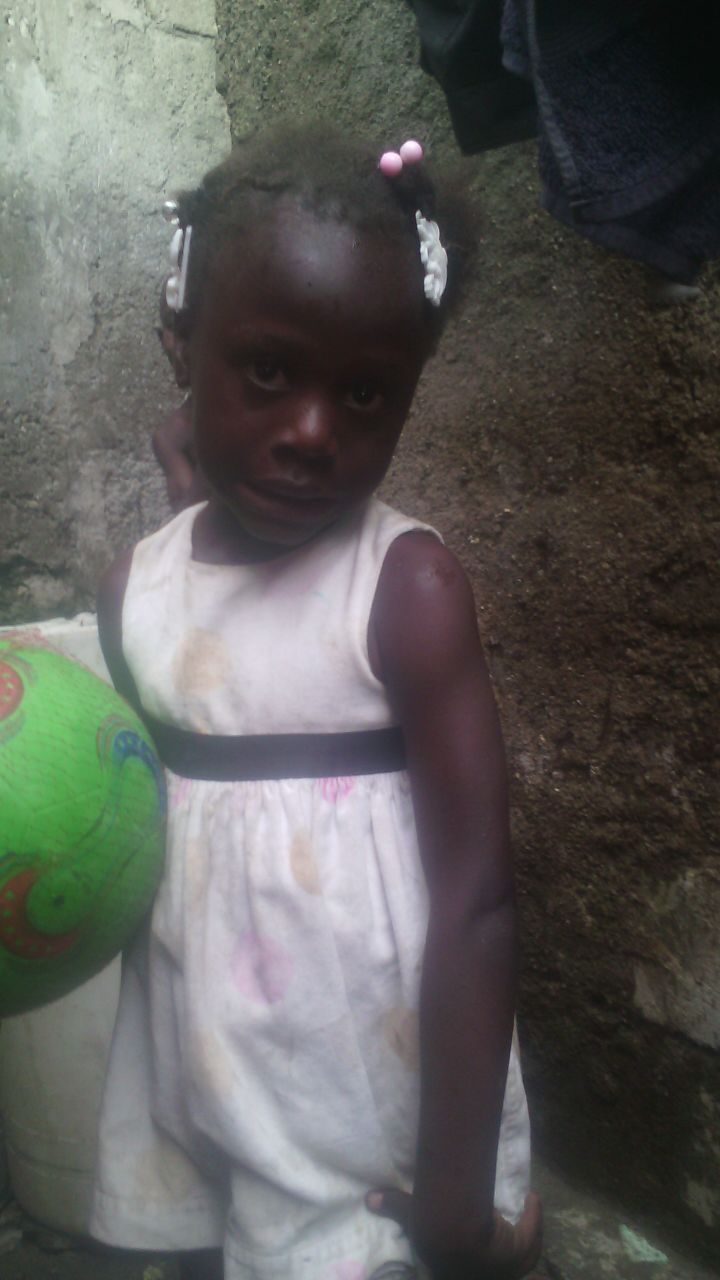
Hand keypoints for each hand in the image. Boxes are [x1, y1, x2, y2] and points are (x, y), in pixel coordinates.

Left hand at [366, 1187, 541, 1279]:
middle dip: (500, 1257)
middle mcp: (482, 1271)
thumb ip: (394, 1207)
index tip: (470, 1242)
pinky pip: (532, 1238)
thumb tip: (369, 1199)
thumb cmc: (434, 1231)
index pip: (459, 1268)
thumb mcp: (412, 1217)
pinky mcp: (520, 1252)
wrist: (458, 1236)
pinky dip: (534, 1218)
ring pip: (520, 1257)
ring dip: (523, 1239)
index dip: (464, 1260)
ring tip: (522, 1212)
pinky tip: (532, 1197)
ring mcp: (505, 1266)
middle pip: (496, 1268)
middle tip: (499, 1230)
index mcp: (454, 1267)